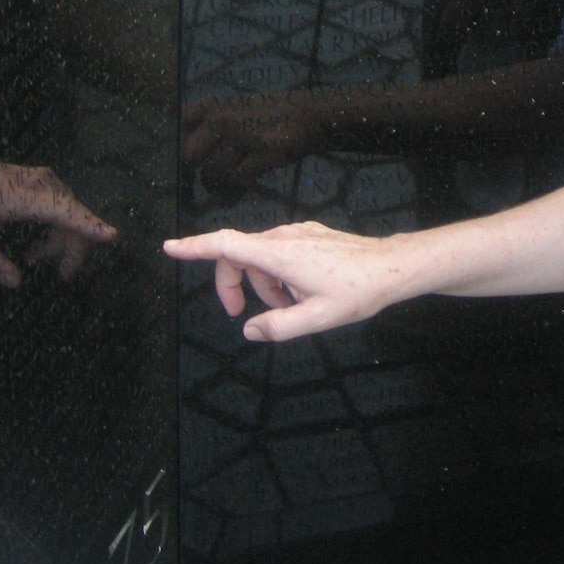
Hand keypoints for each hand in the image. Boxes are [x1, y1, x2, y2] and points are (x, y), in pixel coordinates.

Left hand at [0, 151, 117, 286]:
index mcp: (19, 196)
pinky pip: (63, 207)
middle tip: (64, 276)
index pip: (62, 210)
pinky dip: (57, 230)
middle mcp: (39, 183)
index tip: (112, 236)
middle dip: (74, 249)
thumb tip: (16, 281)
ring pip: (71, 213)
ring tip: (35, 260)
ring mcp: (44, 180)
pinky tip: (36, 248)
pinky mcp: (44, 181)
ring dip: (62, 241)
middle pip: (73, 216)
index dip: (87, 225)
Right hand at [164, 221, 398, 341]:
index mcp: (280, 254)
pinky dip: (278, 275)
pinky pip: (280, 253)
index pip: (226, 244)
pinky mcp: (310, 236)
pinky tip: (299, 294)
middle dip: (231, 284)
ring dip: (262, 284)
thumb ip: (278, 326)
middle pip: (238, 254)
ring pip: (260, 257)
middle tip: (239, 314)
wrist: (393, 266)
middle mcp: (285, 238)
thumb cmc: (359, 290)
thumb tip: (250, 330)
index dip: (194, 246)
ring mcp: (299, 234)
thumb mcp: (317, 318)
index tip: (170, 247)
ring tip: (286, 309)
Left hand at [181, 92, 320, 195]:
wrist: (311, 114)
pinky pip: (236, 179)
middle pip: (191, 154)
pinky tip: (233, 196)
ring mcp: (242, 136)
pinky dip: (232, 192)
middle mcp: (223, 118)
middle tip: (202, 182)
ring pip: (213, 171)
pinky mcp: (261, 154)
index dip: (184, 141)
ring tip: (220, 194)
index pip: (183, 122)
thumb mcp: (239, 107)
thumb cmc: (275, 111)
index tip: (190, 157)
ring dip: (214, 187)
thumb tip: (196, 149)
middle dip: (195, 171)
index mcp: (215, 105)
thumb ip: (217, 123)